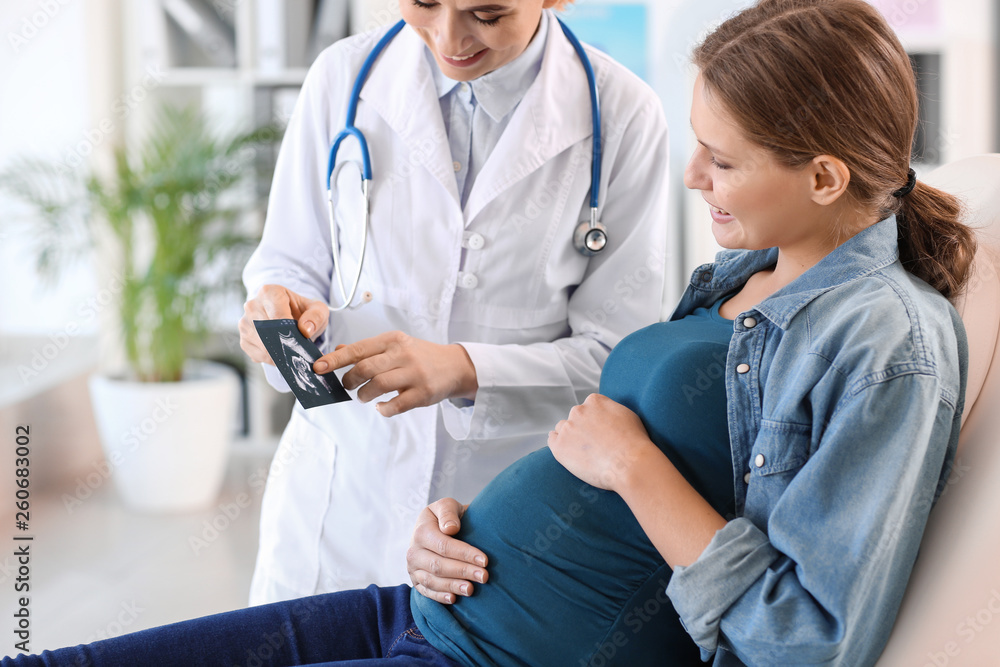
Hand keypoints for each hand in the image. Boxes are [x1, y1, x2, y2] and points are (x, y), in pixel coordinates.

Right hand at [239, 285, 328, 365]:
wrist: (293, 317)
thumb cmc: (304, 312)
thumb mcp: (318, 310)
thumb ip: (316, 317)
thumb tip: (305, 329)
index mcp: (270, 292)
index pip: (277, 316)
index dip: (289, 332)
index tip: (300, 340)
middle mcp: (253, 305)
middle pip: (267, 332)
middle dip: (285, 345)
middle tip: (299, 352)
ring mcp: (245, 322)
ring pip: (261, 345)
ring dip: (279, 354)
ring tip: (292, 353)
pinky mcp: (243, 339)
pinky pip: (257, 354)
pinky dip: (271, 359)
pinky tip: (281, 354)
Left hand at [312, 331, 477, 416]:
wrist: (456, 366)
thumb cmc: (420, 356)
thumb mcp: (395, 345)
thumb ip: (368, 349)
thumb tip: (338, 349)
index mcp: (393, 340)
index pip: (358, 349)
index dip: (335, 359)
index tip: (318, 367)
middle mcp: (404, 354)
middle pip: (365, 369)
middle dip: (349, 381)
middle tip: (347, 386)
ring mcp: (415, 374)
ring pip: (378, 386)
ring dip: (364, 395)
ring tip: (365, 397)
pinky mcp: (423, 393)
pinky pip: (395, 405)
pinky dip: (383, 409)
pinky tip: (382, 407)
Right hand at [407, 498, 488, 603]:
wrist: (435, 528)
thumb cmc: (447, 517)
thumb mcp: (447, 506)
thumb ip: (448, 513)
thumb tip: (451, 529)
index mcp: (421, 531)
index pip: (444, 545)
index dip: (464, 554)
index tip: (485, 560)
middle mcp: (413, 551)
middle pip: (438, 565)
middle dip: (463, 571)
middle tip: (484, 577)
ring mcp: (413, 568)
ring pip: (432, 581)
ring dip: (453, 586)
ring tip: (472, 590)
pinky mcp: (416, 581)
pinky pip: (426, 592)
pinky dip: (439, 597)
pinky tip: (454, 599)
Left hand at [548, 393, 656, 492]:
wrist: (629, 463)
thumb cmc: (634, 442)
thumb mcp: (627, 415)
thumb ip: (611, 409)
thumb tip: (605, 413)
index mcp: (594, 401)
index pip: (588, 406)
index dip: (594, 419)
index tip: (598, 430)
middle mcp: (578, 411)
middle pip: (575, 417)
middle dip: (581, 428)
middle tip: (593, 444)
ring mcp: (567, 428)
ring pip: (562, 428)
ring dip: (570, 436)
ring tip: (582, 451)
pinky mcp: (559, 446)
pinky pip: (552, 440)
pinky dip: (557, 444)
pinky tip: (566, 451)